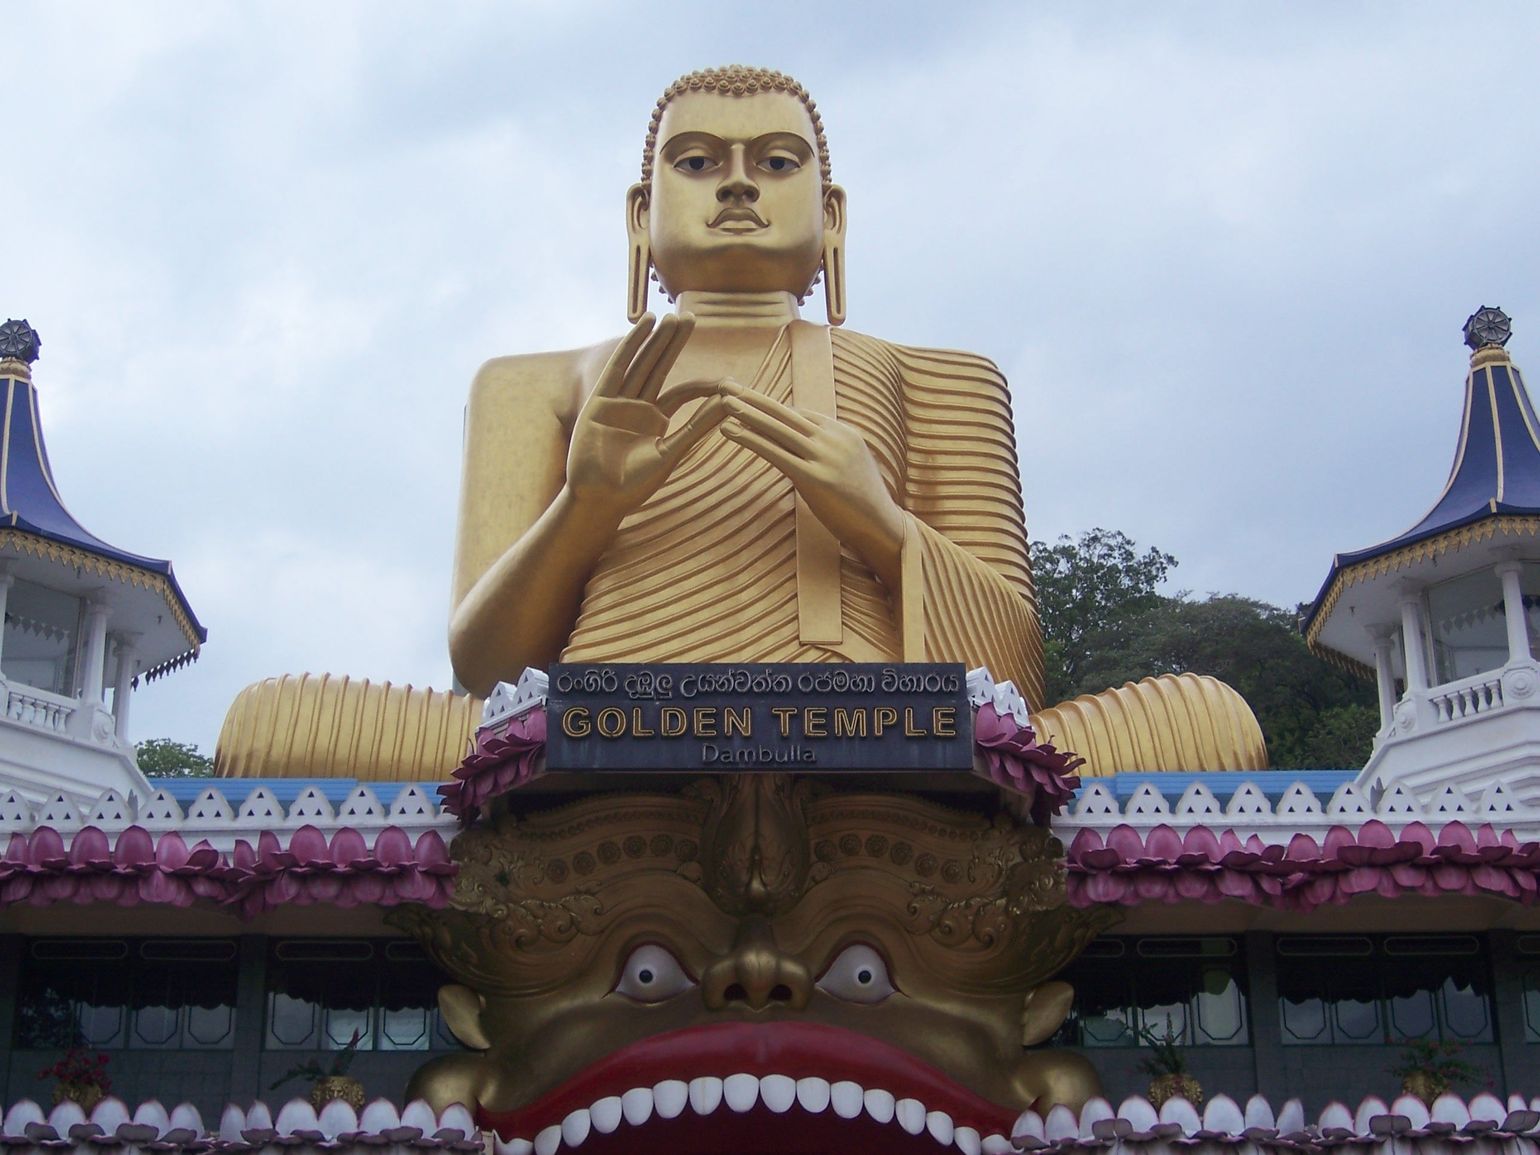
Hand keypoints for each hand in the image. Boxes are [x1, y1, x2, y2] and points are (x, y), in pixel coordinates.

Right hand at [566, 313, 724, 521]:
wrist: (599, 499)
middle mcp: (638, 407)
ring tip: (671, 317)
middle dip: (674, 343)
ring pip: (642, 363)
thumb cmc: (634, 485)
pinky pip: (619, 367)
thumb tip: (729, 404)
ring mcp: (618, 402)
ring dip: (656, 340)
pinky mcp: (600, 400)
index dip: (704, 384)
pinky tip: (645, 325)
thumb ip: (697, 427)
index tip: (729, 381)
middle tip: (691, 317)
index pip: (683, 392)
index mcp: (656, 421)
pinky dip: (632, 345)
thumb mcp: (671, 453)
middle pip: (660, 367)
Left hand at [719, 379, 905, 585]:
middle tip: (726, 384)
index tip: (747, 396)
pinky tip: (729, 430)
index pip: (800, 414)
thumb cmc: (863, 503)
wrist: (883, 526)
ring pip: (778, 428)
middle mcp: (834, 438)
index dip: (771, 406)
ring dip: (747, 412)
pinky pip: (775, 452)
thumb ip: (829, 452)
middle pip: (786, 412)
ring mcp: (825, 456)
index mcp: (843, 432)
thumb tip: (807, 449)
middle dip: (754, 397)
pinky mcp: (814, 478)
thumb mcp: (849, 467)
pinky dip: (750, 439)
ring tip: (722, 401)